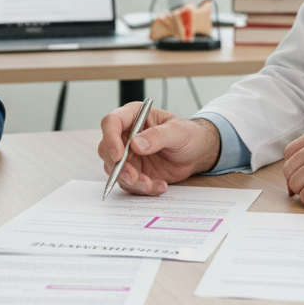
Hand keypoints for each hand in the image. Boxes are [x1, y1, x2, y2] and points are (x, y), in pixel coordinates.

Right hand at [97, 102, 221, 195]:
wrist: (197, 154)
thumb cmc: (188, 135)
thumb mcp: (178, 131)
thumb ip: (158, 136)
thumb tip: (136, 144)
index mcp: (133, 116)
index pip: (111, 122)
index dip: (110, 138)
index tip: (118, 155)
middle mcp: (126, 135)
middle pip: (106, 149)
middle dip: (118, 166)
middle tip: (134, 177)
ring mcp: (128, 155)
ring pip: (115, 170)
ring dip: (131, 180)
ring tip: (150, 184)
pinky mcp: (134, 171)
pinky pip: (129, 183)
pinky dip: (142, 188)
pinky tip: (159, 186)